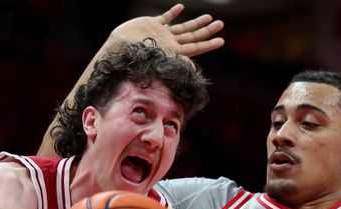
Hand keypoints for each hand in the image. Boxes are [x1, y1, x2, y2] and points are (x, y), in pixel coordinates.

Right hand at [109, 4, 223, 56]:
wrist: (119, 46)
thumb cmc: (137, 56)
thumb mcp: (158, 59)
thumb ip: (176, 61)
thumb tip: (194, 69)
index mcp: (173, 51)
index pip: (195, 47)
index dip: (208, 44)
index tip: (222, 40)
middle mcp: (170, 42)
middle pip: (193, 36)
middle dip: (207, 30)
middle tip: (220, 24)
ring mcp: (162, 33)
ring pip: (183, 27)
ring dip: (196, 22)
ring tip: (208, 16)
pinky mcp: (152, 24)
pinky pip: (165, 18)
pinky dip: (173, 13)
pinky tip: (180, 7)